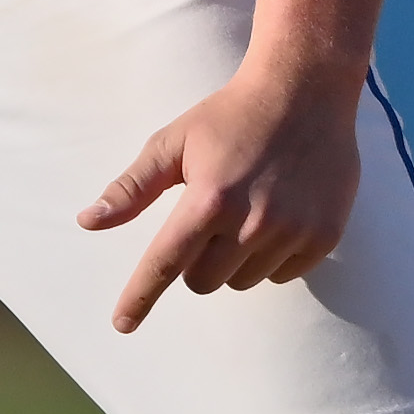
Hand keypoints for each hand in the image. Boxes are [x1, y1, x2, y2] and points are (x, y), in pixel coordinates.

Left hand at [77, 61, 362, 332]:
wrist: (306, 90)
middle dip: (197, 260)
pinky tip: (279, 214)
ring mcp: (292, 231)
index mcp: (209, 199)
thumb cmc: (231, 115)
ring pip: (243, 281)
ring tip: (249, 209)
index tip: (122, 323)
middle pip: (203, 281)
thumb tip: (89, 222)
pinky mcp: (324, 236)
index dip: (140, 296)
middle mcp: (251, 222)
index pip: (165, 263)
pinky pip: (283, 275)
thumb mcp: (174, 142)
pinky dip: (272, 257)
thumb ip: (132, 188)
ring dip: (235, 259)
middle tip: (211, 217)